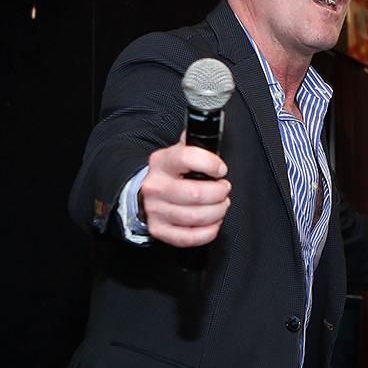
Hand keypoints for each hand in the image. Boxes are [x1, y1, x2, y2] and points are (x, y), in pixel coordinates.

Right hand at [139, 132, 230, 247]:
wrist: (144, 192)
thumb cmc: (169, 173)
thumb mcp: (177, 152)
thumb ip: (193, 144)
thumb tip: (208, 130)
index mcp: (161, 162)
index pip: (187, 158)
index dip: (211, 164)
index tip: (221, 169)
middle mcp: (155, 186)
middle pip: (196, 194)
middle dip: (219, 193)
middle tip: (224, 189)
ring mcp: (155, 210)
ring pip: (195, 217)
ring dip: (217, 212)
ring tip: (221, 205)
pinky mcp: (159, 230)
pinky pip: (188, 237)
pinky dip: (207, 232)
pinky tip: (213, 222)